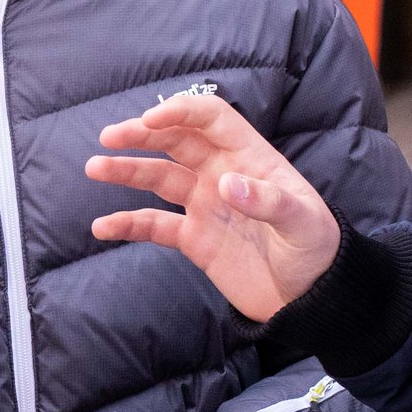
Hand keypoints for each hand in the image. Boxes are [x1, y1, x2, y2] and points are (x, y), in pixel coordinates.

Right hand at [87, 93, 338, 320]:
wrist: (310, 299)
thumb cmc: (317, 251)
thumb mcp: (303, 224)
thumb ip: (267, 201)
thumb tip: (226, 183)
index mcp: (250, 158)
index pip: (210, 119)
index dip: (180, 113)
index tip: (151, 121)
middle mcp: (221, 174)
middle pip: (175, 142)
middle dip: (141, 135)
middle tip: (109, 137)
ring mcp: (205, 206)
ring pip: (158, 178)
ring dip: (126, 171)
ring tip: (94, 168)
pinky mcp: (194, 239)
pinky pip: (154, 225)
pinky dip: (127, 225)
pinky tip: (102, 228)